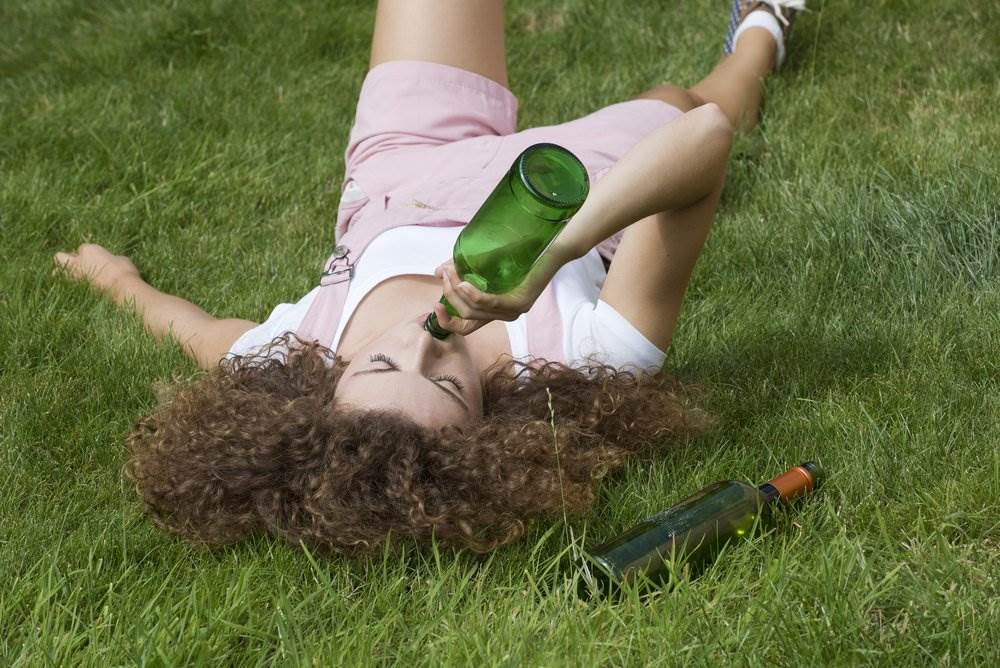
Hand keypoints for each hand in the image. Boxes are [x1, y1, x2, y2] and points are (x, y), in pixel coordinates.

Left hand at [53, 243, 140, 297]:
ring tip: (70, 279)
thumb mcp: (121, 259)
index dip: (87, 255)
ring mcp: (73, 275)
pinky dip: (66, 287)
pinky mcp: (73, 288)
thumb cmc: (124, 271)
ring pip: (56, 272)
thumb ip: (111, 258)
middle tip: (75, 266)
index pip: (82, 248)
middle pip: (60, 256)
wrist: (121, 288)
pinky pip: (64, 286)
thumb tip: (112, 260)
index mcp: (89, 249)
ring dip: (61, 274)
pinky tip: (72, 290)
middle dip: (65, 260)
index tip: (94, 260)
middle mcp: (77, 260)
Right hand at [432, 253, 563, 335]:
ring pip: (475, 311)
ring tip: (451, 273)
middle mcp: (503, 316)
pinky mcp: (520, 303)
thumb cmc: (519, 255)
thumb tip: (438, 272)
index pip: (465, 328)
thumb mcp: (484, 264)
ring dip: (457, 292)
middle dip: (449, 295)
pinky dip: (474, 295)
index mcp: (494, 311)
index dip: (447, 322)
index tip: (435, 306)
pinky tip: (464, 283)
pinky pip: (491, 304)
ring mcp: (513, 312)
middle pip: (466, 315)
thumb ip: (463, 270)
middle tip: (445, 273)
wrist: (551, 249)